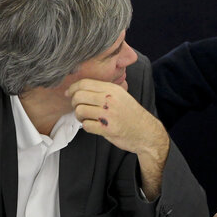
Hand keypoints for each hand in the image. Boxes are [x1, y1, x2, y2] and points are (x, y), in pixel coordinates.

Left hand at [66, 78, 169, 199]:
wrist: (146, 132)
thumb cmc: (132, 115)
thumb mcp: (122, 96)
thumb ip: (105, 90)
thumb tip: (79, 88)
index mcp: (113, 89)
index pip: (84, 83)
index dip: (72, 88)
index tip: (69, 93)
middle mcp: (110, 100)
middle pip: (79, 96)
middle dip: (74, 102)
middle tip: (78, 107)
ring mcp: (108, 115)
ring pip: (80, 111)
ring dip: (79, 116)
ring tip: (86, 117)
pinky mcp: (107, 129)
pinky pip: (86, 125)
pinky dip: (87, 126)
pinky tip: (93, 125)